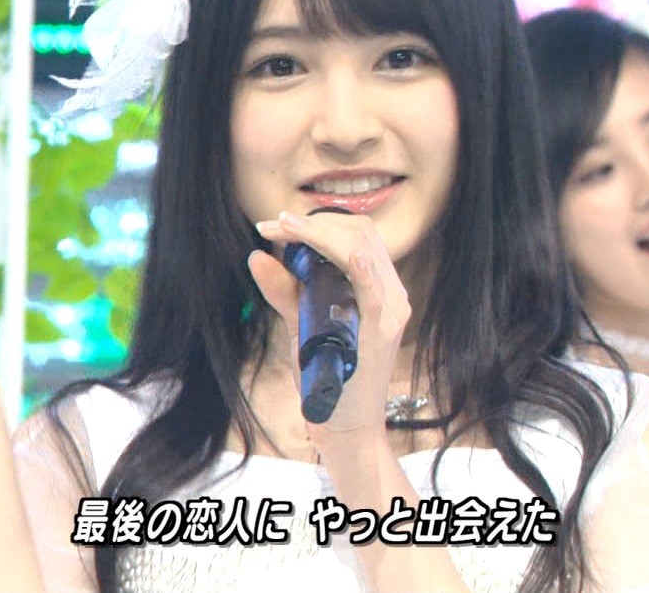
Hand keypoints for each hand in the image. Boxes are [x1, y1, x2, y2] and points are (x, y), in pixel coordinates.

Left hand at [249, 211, 411, 442]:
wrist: (347, 426)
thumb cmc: (330, 376)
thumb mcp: (304, 325)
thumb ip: (285, 292)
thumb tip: (257, 256)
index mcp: (378, 287)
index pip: (357, 235)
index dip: (319, 221)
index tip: (280, 224)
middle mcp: (391, 294)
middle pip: (361, 235)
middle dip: (316, 223)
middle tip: (275, 225)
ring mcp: (389, 312)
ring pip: (365, 251)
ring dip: (323, 235)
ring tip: (287, 230)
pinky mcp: (381, 333)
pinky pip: (376, 294)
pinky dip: (364, 270)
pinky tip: (351, 256)